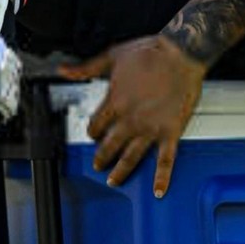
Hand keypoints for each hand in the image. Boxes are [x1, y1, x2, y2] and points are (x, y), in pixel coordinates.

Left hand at [59, 35, 206, 197]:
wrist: (180, 54)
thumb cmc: (149, 53)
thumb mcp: (111, 56)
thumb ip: (86, 68)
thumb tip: (64, 70)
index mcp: (115, 102)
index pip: (96, 125)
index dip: (92, 131)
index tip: (93, 134)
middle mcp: (130, 119)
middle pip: (109, 145)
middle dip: (101, 156)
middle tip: (98, 164)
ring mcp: (150, 129)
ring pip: (131, 157)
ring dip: (121, 171)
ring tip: (114, 180)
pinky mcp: (171, 132)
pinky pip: (165, 160)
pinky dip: (162, 177)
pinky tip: (158, 190)